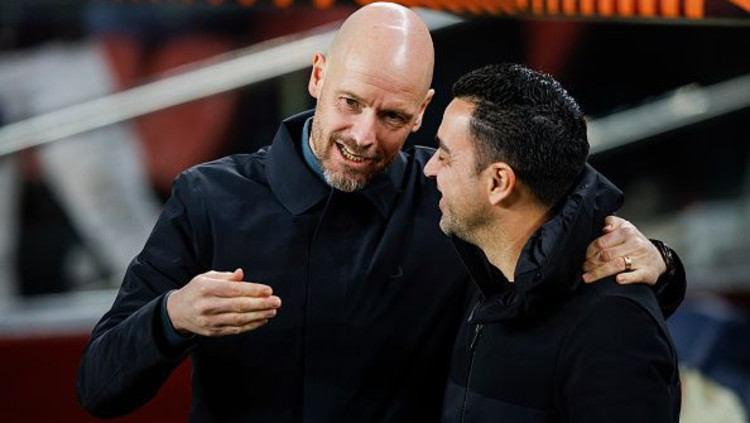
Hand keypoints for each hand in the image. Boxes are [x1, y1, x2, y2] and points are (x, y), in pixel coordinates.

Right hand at [166, 268, 280, 336]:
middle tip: (276, 301)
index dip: (253, 290)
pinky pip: (235, 329)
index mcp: (206, 289)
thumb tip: (241, 274)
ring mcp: (210, 321)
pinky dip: (251, 325)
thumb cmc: (196, 291)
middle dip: (261, 304)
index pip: (234, 290)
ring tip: (273, 311)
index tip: (269, 290)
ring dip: (259, 315)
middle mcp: (207, 306)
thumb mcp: (206, 278)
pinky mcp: (213, 332)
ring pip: (239, 319)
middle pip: (239, 306)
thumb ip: (225, 277)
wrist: (176, 312)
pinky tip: (262, 320)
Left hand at [582, 216, 666, 284]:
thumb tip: (605, 228)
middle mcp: (635, 244)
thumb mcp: (625, 226)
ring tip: (587, 277)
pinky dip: (626, 278)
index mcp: (627, 232)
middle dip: (591, 263)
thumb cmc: (635, 242)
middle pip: (607, 255)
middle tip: (584, 268)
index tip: (585, 257)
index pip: (602, 242)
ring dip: (599, 273)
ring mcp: (641, 259)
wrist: (658, 257)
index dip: (590, 251)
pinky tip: (617, 280)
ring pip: (617, 266)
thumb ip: (612, 222)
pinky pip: (636, 276)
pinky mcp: (648, 272)